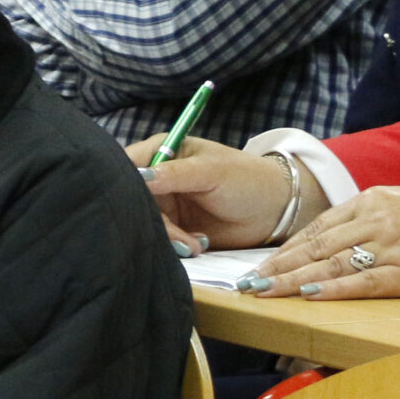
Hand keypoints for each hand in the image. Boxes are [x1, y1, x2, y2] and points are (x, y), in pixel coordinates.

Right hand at [127, 135, 317, 254]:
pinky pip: (158, 238)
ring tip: (194, 245)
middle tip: (177, 235)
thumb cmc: (248, 180)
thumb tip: (137, 178)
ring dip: (166, 237)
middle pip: (130, 197)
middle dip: (149, 218)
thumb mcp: (210, 172)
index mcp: (162, 152)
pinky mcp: (172, 228)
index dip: (123, 182)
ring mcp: (163, 205)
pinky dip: (173, 246)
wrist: (276, 212)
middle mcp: (157, 178)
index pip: (125, 164)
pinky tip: (196, 246)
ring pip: (143, 221)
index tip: (134, 202)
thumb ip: (173, 174)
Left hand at [247, 187, 399, 298]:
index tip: (260, 263)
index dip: (285, 248)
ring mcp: (393, 246)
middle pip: (316, 245)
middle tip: (247, 281)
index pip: (317, 227)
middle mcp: (377, 220)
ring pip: (331, 264)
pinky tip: (307, 295)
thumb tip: (331, 237)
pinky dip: (332, 289)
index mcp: (373, 200)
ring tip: (263, 291)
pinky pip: (363, 283)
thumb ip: (368, 216)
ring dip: (292, 280)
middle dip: (278, 266)